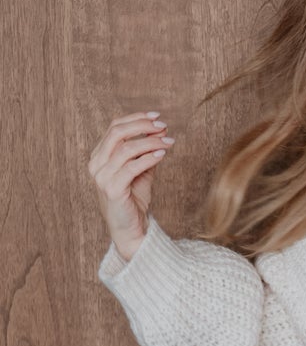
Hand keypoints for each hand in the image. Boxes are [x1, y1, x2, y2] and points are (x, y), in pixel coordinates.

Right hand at [88, 110, 176, 263]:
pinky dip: (149, 158)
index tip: (157, 117)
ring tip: (169, 141)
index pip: (114, 128)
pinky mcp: (112, 190)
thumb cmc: (134, 199)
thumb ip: (146, 151)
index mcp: (99, 157)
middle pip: (117, 133)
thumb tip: (161, 130)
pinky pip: (132, 167)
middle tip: (163, 126)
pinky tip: (162, 154)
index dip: (136, 119)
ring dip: (151, 142)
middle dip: (142, 126)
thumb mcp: (141, 169)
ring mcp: (102, 178)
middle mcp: (96, 165)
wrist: (131, 228)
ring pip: (126, 148)